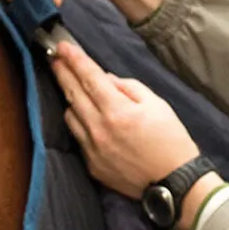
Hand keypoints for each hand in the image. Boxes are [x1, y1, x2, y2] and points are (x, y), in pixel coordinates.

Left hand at [51, 38, 197, 198]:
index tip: (62, 46)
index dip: (74, 59)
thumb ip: (128, 87)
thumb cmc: (171, 140)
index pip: (89, 78)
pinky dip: (79, 122)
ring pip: (70, 116)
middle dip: (62, 72)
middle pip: (73, 94)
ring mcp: (93, 149)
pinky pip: (77, 137)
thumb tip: (105, 79)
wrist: (174, 183)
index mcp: (117, 111)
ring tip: (72, 88)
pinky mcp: (92, 165)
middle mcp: (99, 129)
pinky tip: (83, 116)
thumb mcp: (157, 104)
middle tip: (54, 57)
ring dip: (70, 99)